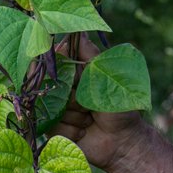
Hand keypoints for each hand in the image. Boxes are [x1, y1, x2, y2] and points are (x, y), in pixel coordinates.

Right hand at [51, 34, 148, 172]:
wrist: (122, 140)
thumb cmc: (118, 106)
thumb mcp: (108, 76)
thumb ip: (90, 55)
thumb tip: (79, 32)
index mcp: (73, 76)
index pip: (53, 63)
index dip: (52, 63)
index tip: (54, 63)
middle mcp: (61, 92)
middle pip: (50, 85)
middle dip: (72, 93)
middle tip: (88, 101)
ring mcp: (55, 111)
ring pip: (53, 106)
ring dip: (75, 113)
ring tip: (90, 118)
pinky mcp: (53, 131)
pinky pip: (53, 125)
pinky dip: (72, 128)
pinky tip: (84, 131)